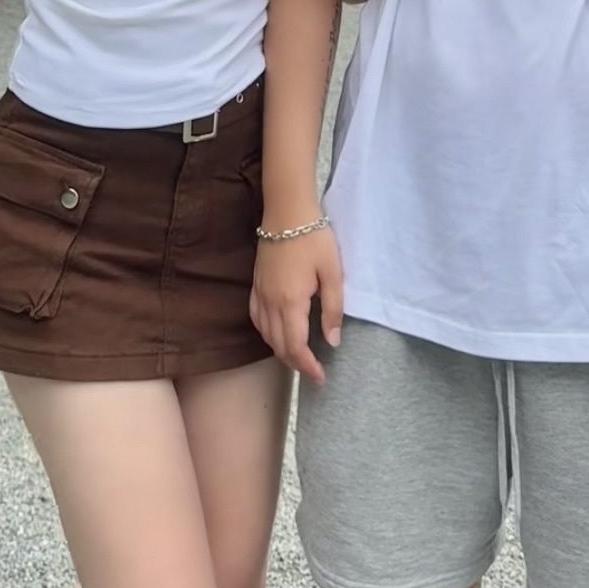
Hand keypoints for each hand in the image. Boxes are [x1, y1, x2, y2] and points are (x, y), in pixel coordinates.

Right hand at [250, 225, 343, 385]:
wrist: (287, 210)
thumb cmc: (313, 238)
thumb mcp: (332, 272)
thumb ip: (332, 309)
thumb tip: (331, 341)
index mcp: (290, 302)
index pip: (295, 346)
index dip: (308, 367)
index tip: (321, 377)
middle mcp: (271, 302)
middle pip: (278, 345)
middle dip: (296, 363)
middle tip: (313, 372)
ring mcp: (260, 292)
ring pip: (265, 334)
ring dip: (280, 350)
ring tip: (298, 356)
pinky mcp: (256, 283)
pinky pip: (256, 318)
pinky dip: (266, 333)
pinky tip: (276, 332)